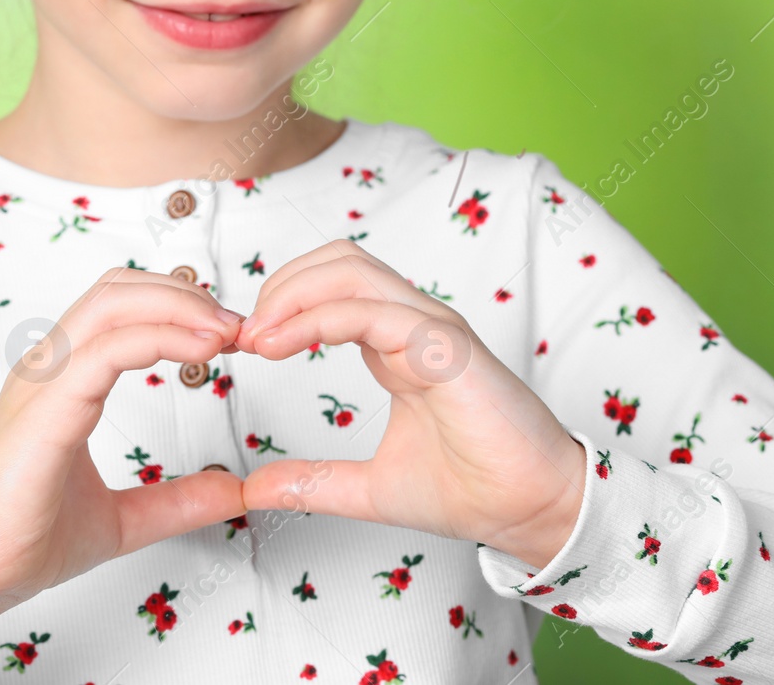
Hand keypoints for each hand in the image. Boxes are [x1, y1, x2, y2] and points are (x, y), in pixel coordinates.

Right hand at [0, 268, 245, 669]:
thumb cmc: (22, 539)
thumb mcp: (124, 518)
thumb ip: (179, 500)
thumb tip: (234, 490)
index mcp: (63, 381)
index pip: (121, 309)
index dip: (180, 307)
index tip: (232, 338)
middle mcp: (50, 369)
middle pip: (119, 289)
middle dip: (186, 294)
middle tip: (238, 327)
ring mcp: (42, 384)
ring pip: (111, 305)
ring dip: (179, 306)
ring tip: (226, 333)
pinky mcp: (43, 412)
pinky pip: (103, 353)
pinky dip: (158, 340)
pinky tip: (199, 355)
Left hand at [234, 239, 585, 569]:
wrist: (532, 513)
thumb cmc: (471, 490)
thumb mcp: (368, 489)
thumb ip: (313, 482)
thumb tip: (254, 488)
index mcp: (397, 343)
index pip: (332, 286)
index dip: (280, 304)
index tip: (241, 347)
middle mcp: (414, 324)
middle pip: (337, 261)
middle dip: (279, 286)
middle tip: (242, 336)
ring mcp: (433, 329)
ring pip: (352, 270)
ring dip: (292, 293)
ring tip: (256, 337)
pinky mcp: (447, 348)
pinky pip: (375, 311)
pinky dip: (319, 318)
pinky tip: (282, 345)